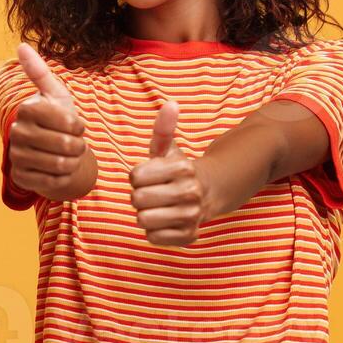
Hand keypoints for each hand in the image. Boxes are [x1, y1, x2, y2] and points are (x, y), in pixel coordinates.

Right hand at [6, 44, 95, 201]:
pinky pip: (54, 181)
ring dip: (73, 162)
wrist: (54, 152)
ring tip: (70, 156)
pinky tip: (60, 170)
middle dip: (79, 146)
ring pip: (60, 164)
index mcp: (27, 109)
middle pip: (65, 144)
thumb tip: (21, 45)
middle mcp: (17, 132)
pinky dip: (65, 177)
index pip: (67, 121)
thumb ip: (40, 72)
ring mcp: (17, 156)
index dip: (79, 126)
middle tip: (76, 144)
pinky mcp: (21, 178)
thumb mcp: (56, 96)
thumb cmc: (59, 122)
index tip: (77, 125)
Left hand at [129, 98, 225, 246]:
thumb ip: (163, 128)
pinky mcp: (189, 236)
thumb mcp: (168, 148)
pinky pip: (153, 238)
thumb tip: (170, 104)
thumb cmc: (176, 169)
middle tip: (151, 193)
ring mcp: (191, 216)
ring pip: (143, 220)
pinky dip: (153, 232)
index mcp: (183, 168)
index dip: (136, 177)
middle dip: (138, 196)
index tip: (148, 176)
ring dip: (144, 214)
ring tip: (157, 207)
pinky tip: (164, 221)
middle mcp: (190, 193)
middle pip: (137, 200)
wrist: (207, 192)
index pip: (135, 177)